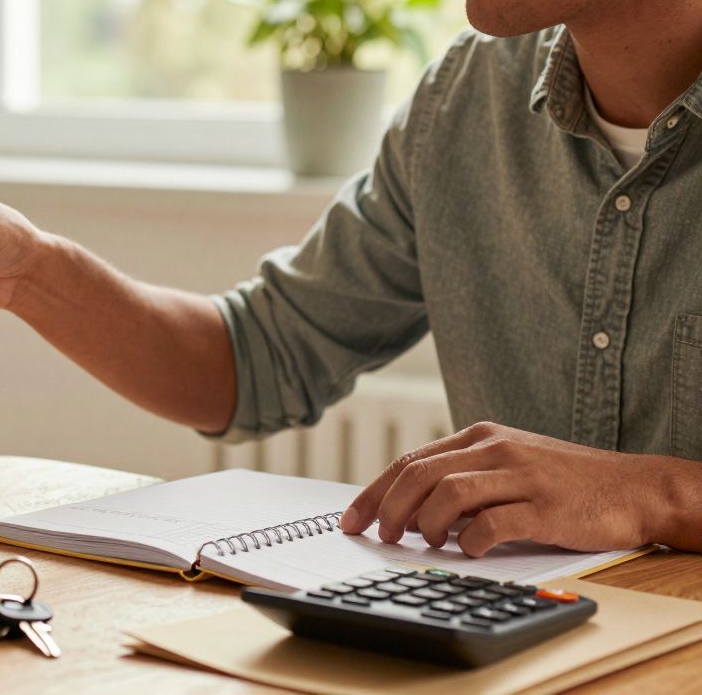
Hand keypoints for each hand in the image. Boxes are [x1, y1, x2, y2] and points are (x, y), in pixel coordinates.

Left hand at [338, 422, 670, 556]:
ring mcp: (520, 476)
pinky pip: (492, 523)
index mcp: (480, 437)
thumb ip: (463, 479)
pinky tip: (470, 551)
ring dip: (425, 524)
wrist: (635, 488)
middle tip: (382, 538)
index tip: (352, 520)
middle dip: (388, 510)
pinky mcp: (544, 507)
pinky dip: (470, 541)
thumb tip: (410, 511)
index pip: (409, 461)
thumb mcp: (508, 465)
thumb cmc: (565, 482)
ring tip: (423, 543)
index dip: (374, 493)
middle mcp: (495, 449)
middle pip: (418, 474)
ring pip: (447, 493)